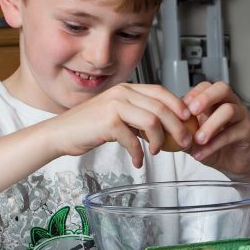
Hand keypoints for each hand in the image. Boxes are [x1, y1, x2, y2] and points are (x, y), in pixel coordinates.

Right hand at [51, 82, 193, 166]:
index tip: (189, 120)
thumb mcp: (117, 114)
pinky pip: (133, 139)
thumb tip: (164, 126)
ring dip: (159, 140)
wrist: (60, 133)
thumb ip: (137, 115)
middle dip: (177, 127)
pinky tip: (137, 161)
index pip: (160, 91)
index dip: (178, 105)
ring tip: (156, 152)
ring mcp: (115, 105)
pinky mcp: (108, 122)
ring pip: (152, 120)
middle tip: (184, 142)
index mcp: (126, 88)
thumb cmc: (89, 126)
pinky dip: (138, 153)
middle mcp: (122, 93)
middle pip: (161, 107)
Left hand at [181, 81, 249, 177]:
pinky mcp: (247, 132)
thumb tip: (162, 127)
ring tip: (198, 139)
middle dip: (205, 98)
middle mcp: (230, 104)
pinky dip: (214, 145)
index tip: (182, 107)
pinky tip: (202, 153)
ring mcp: (240, 116)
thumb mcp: (192, 137)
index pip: (206, 86)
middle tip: (192, 111)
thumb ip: (181, 130)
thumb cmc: (214, 145)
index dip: (193, 93)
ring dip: (210, 125)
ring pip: (229, 110)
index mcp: (216, 101)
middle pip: (222, 88)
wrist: (233, 163)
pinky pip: (231, 133)